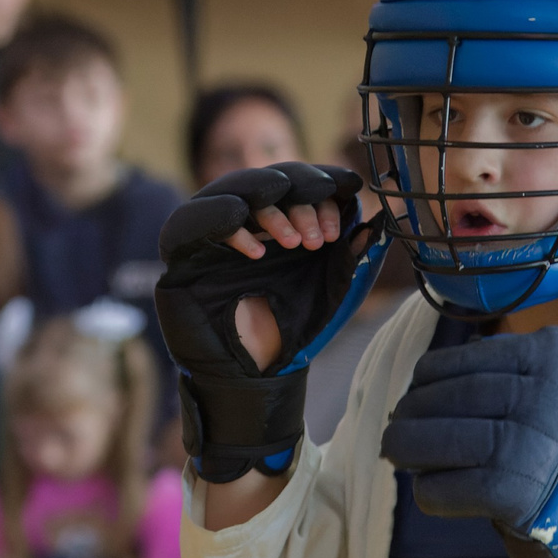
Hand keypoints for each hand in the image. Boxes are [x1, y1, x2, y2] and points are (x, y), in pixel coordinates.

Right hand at [154, 163, 377, 479]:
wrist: (255, 377)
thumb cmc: (292, 330)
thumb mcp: (333, 287)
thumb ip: (354, 254)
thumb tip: (378, 218)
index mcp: (278, 217)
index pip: (297, 181)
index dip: (323, 183)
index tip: (348, 194)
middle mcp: (241, 217)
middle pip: (265, 180)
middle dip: (299, 196)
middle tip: (319, 235)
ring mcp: (207, 232)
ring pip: (229, 191)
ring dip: (268, 208)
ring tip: (295, 240)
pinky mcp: (178, 253)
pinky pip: (191, 222)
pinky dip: (224, 225)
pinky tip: (258, 251)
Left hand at [381, 325, 557, 557]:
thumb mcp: (556, 385)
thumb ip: (505, 367)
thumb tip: (423, 377)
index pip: (469, 360)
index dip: (428, 375)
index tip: (416, 388)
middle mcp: (553, 396)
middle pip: (452, 397)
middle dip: (412, 411)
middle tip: (397, 424)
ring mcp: (532, 444)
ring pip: (438, 438)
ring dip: (405, 446)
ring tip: (396, 450)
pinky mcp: (513, 493)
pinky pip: (441, 487)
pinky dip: (427, 489)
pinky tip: (430, 486)